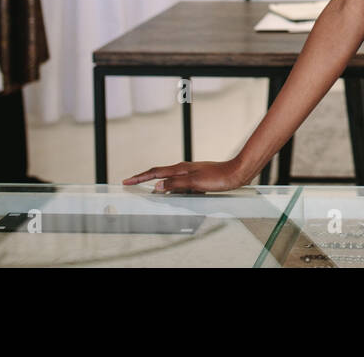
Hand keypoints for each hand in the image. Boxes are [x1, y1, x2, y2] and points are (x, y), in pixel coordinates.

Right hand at [123, 159, 247, 193]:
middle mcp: (184, 169)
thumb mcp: (194, 183)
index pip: (155, 173)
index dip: (140, 177)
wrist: (236, 173)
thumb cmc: (218, 178)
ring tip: (148, 188)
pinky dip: (173, 188)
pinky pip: (180, 183)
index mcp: (180, 169)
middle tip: (132, 184)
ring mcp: (191, 172)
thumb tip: (157, 186)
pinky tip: (174, 193)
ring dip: (159, 184)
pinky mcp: (198, 178)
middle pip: (160, 174)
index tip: (127, 181)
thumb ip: (175, 184)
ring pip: (170, 179)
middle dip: (145, 179)